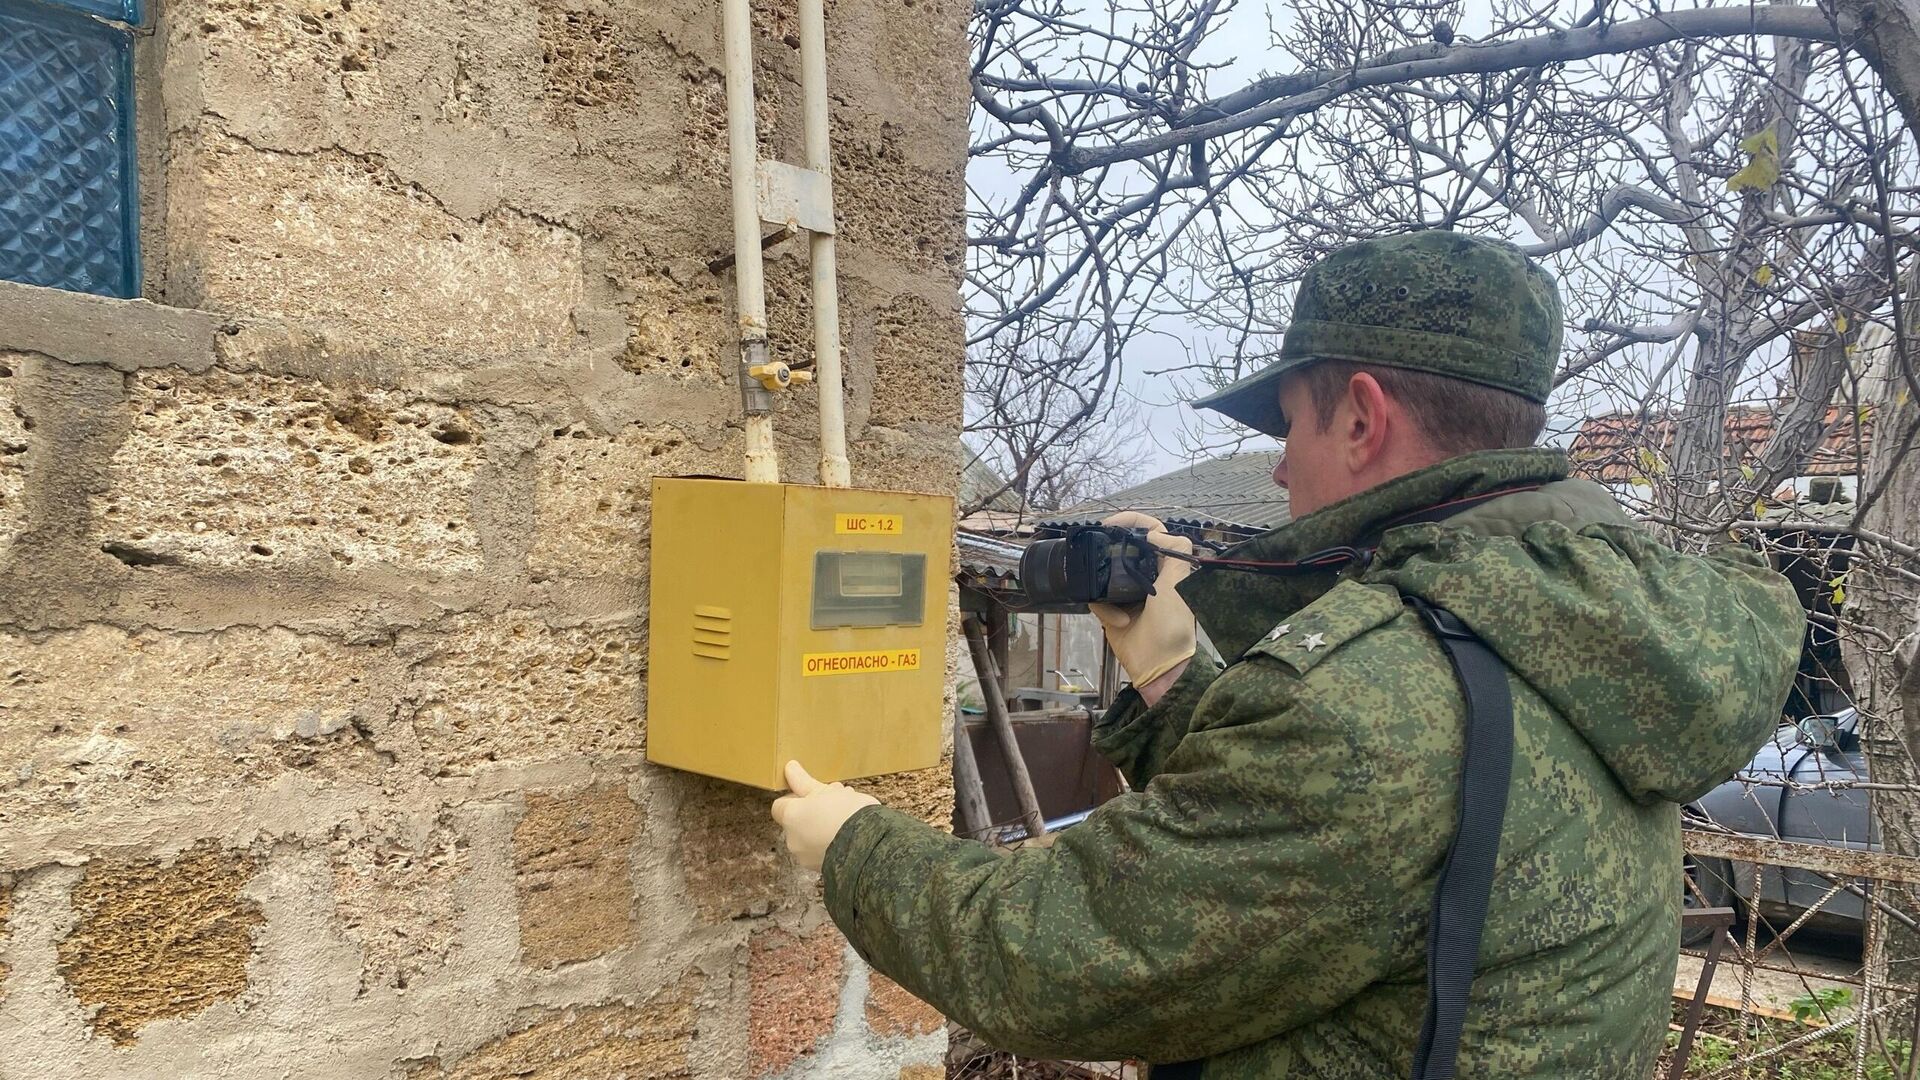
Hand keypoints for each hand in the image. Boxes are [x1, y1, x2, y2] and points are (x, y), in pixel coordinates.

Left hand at [771, 761, 878, 870]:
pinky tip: (849, 835)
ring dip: (822, 827)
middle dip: (813, 811)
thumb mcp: (826, 791)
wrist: (868, 847)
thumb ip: (803, 782)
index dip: (796, 798)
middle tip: (837, 802)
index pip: (780, 806)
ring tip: (847, 818)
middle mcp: (792, 840)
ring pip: (809, 836)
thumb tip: (789, 767)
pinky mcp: (820, 869)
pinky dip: (830, 844)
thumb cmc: (847, 814)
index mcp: (791, 817)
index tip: (813, 794)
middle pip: (797, 821)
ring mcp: (806, 857)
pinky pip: (820, 851)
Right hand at [1088, 511, 1196, 687]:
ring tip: (1120, 611)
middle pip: (1121, 550)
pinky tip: (1119, 622)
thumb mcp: (1179, 586)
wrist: (1158, 667)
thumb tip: (1154, 531)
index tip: (1112, 523)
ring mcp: (1127, 594)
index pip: (1150, 531)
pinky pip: (1097, 599)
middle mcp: (1146, 576)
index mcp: (1165, 567)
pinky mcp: (1111, 611)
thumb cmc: (1173, 628)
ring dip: (1108, 591)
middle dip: (1110, 554)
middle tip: (1098, 553)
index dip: (1132, 521)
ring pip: (1104, 574)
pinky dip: (1106, 610)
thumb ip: (1175, 553)